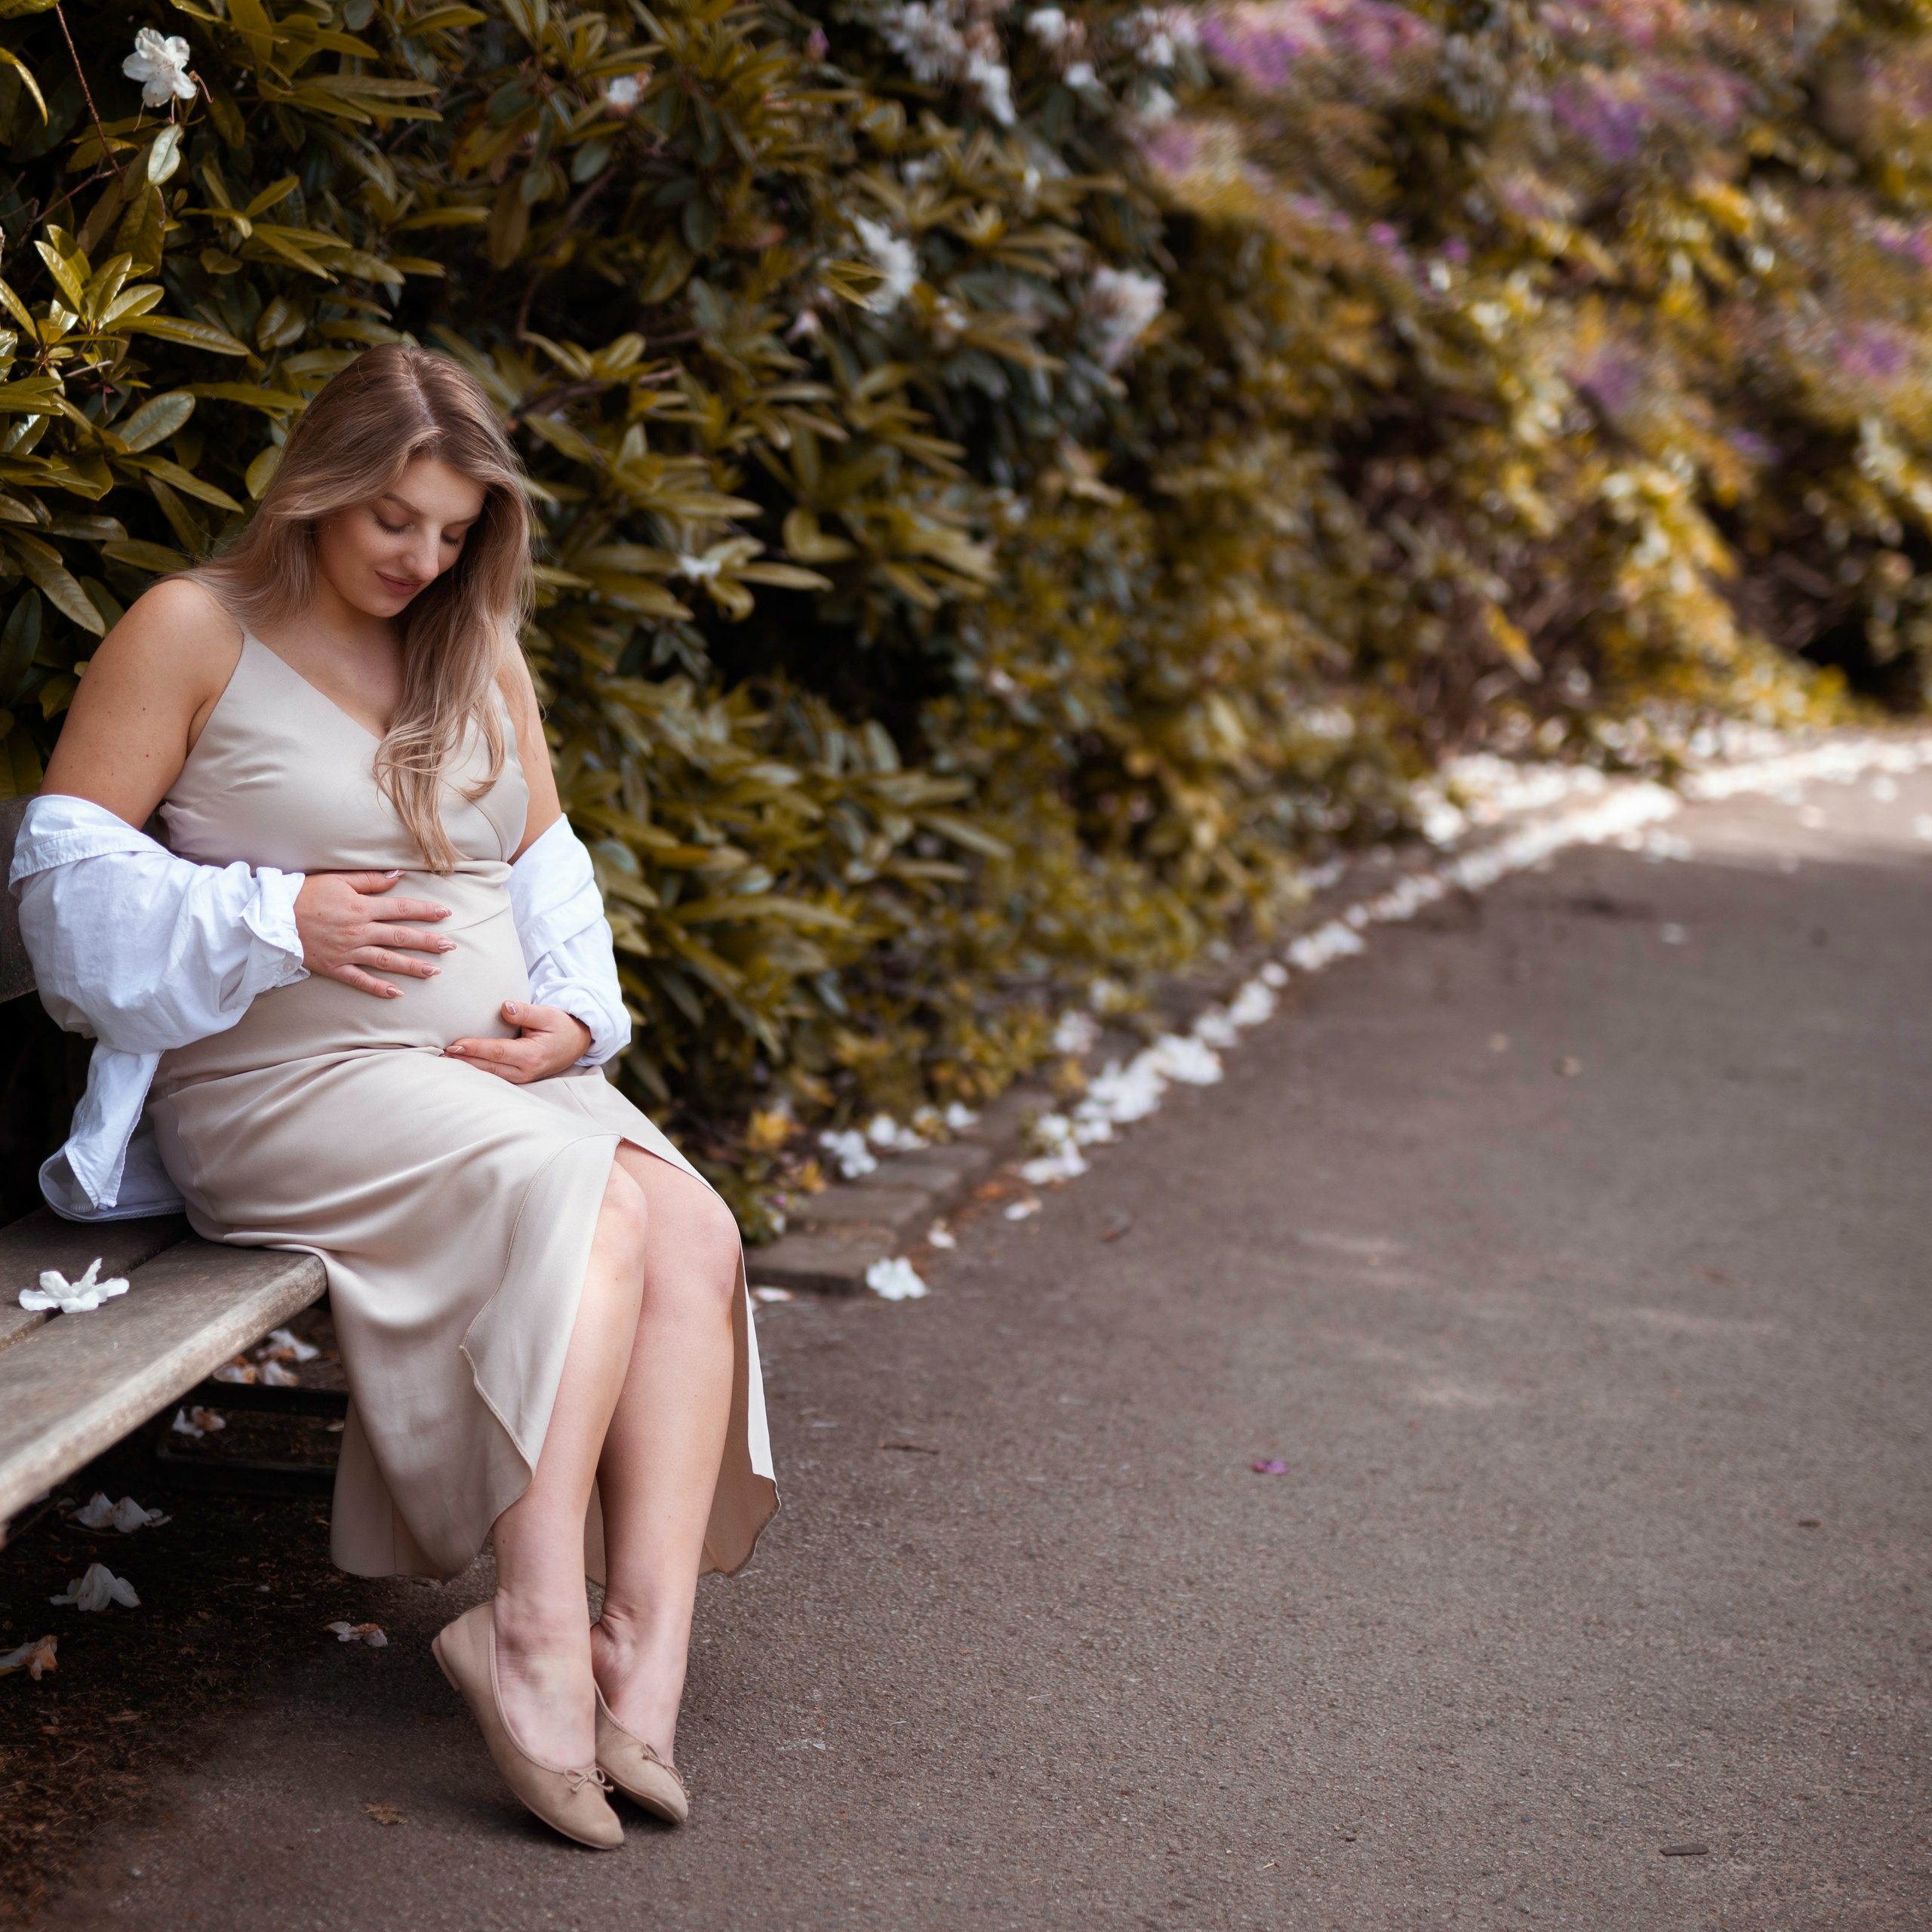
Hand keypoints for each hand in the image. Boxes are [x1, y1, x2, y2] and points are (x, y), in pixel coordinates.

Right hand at [295, 870, 452, 999]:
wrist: (272, 918)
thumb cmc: (305, 894)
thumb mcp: (338, 880)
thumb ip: (370, 880)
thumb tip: (398, 875)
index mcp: (361, 908)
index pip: (402, 909)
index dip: (426, 912)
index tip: (446, 915)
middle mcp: (358, 931)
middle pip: (400, 937)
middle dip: (428, 942)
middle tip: (450, 948)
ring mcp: (347, 951)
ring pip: (386, 960)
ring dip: (411, 966)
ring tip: (433, 971)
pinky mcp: (334, 967)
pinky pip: (359, 980)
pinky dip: (378, 987)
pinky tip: (397, 993)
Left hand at [445, 1001, 592, 1083]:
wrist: (576, 1043)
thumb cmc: (561, 1027)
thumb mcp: (548, 1014)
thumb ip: (526, 1011)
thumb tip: (505, 1006)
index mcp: (531, 1055)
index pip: (497, 1052)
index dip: (475, 1049)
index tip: (454, 1044)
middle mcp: (525, 1071)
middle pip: (488, 1068)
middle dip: (463, 1062)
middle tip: (439, 1055)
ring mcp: (522, 1078)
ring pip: (489, 1076)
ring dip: (467, 1069)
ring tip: (444, 1061)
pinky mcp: (518, 1079)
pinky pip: (494, 1077)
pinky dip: (476, 1072)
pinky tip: (462, 1065)